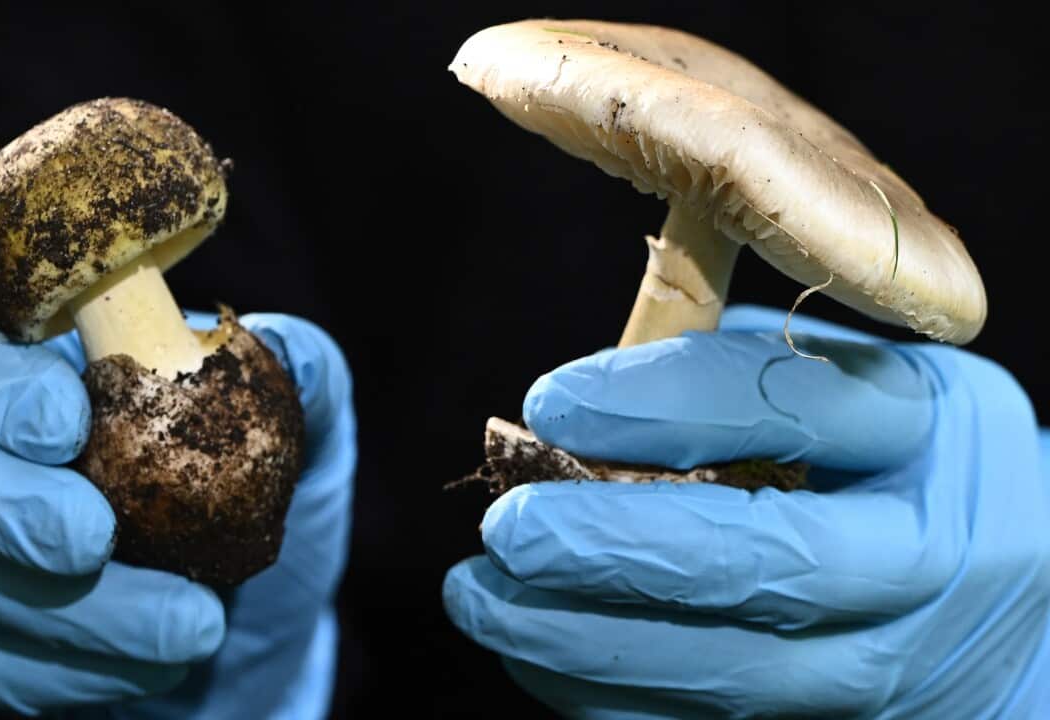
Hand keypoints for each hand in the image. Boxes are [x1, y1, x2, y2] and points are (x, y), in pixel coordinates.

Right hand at [0, 261, 353, 717]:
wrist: (201, 606)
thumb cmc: (213, 478)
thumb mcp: (260, 419)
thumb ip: (282, 370)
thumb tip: (288, 343)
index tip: (66, 422)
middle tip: (91, 539)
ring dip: (54, 608)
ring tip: (182, 626)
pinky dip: (51, 672)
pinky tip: (143, 667)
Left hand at [443, 305, 1049, 717]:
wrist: (1008, 606)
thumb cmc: (897, 470)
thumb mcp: (850, 392)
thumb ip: (735, 380)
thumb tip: (579, 407)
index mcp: (927, 430)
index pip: (786, 405)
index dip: (654, 403)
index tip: (548, 403)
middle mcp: (927, 553)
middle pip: (767, 562)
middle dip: (616, 548)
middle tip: (506, 529)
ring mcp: (896, 662)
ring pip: (732, 672)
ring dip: (583, 641)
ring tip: (479, 598)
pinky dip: (608, 698)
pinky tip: (531, 654)